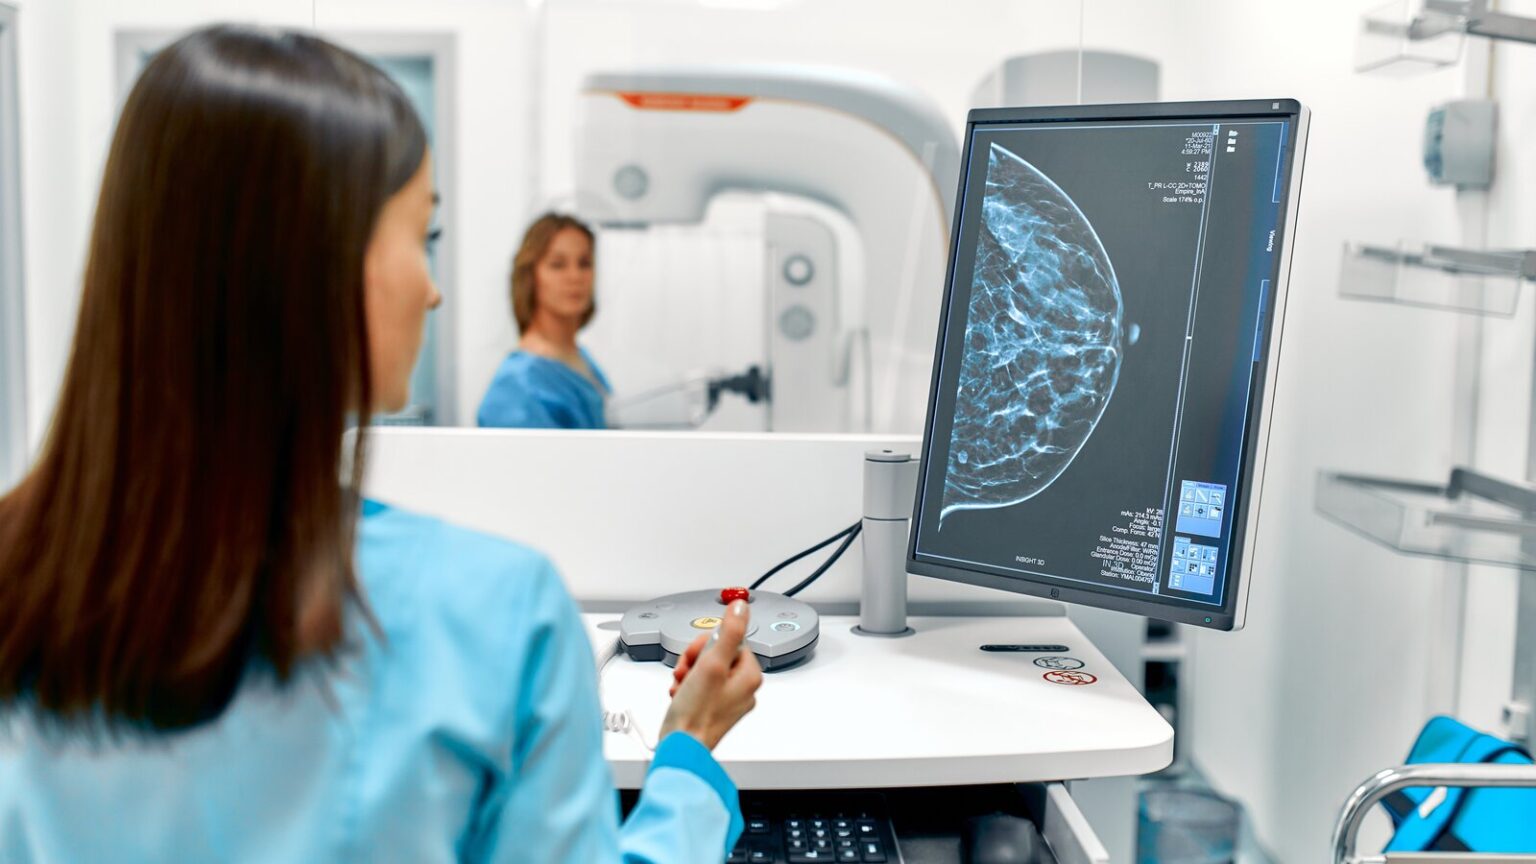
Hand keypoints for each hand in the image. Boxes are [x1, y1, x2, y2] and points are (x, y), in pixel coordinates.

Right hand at [659, 600, 762, 750]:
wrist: (681, 747)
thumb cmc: (696, 713)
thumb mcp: (712, 663)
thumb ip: (729, 632)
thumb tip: (741, 606)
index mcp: (750, 675)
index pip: (730, 640)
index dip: (707, 644)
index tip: (697, 656)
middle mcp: (743, 687)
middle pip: (717, 653)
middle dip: (695, 660)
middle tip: (687, 672)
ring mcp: (729, 699)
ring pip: (706, 669)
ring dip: (688, 673)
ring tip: (682, 686)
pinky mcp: (713, 708)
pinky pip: (700, 685)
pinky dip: (687, 687)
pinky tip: (680, 695)